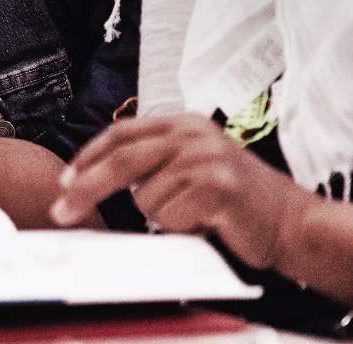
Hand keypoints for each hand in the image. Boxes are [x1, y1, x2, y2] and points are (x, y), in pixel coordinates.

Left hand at [50, 113, 314, 269]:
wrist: (291, 221)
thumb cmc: (238, 201)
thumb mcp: (194, 165)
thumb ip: (156, 161)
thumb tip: (97, 176)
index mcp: (184, 123)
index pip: (122, 133)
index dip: (89, 156)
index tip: (65, 180)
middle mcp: (193, 134)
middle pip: (122, 160)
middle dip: (86, 186)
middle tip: (62, 209)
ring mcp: (206, 158)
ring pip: (146, 197)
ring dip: (162, 216)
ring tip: (194, 214)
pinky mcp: (217, 186)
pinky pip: (170, 216)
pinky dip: (181, 228)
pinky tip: (207, 223)